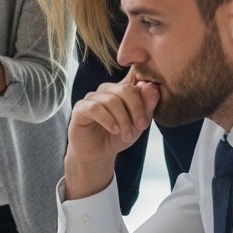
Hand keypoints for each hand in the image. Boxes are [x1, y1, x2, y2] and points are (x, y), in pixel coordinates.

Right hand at [64, 72, 159, 199]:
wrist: (99, 154)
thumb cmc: (118, 136)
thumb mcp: (139, 124)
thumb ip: (147, 105)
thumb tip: (152, 86)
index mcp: (121, 89)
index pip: (134, 78)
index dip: (145, 89)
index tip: (150, 110)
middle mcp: (106, 90)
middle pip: (125, 89)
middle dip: (136, 109)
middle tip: (141, 126)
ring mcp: (92, 97)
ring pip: (111, 100)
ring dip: (123, 120)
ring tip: (127, 135)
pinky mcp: (80, 108)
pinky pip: (95, 108)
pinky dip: (108, 120)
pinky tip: (114, 130)